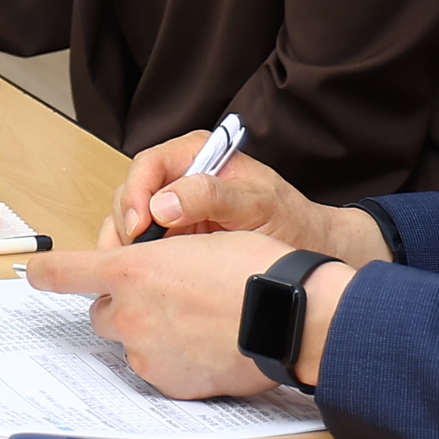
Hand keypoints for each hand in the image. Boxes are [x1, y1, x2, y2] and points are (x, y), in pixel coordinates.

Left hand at [27, 232, 347, 398]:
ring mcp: (146, 353)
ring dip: (152, 334)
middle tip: (168, 297)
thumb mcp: (196, 242)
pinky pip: (159, 370)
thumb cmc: (252, 268)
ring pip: (133, 343)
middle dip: (125, 306)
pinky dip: (174, 361)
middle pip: (104, 313)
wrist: (292, 316)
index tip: (35, 276)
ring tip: (199, 323)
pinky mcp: (168, 384)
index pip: (65, 273)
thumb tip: (143, 277)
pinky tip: (208, 348)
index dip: (47, 274)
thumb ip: (154, 261)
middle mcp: (128, 314)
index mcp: (130, 270)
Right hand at [102, 146, 382, 262]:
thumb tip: (162, 205)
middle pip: (131, 195)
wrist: (311, 250)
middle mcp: (179, 178)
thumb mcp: (259, 204)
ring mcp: (175, 211)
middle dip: (126, 224)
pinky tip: (151, 282)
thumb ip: (213, 196)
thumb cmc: (292, 221)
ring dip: (129, 248)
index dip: (136, 195)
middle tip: (135, 256)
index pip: (147, 166)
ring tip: (140, 274)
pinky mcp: (176, 240)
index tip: (140, 226)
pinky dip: (142, 264)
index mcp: (197, 155)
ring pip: (131, 223)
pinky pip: (145, 248)